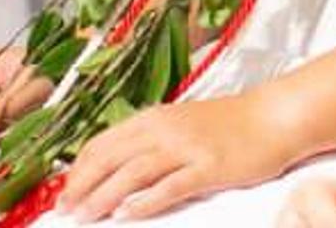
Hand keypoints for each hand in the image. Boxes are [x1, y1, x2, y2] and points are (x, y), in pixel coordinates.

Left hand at [58, 93, 289, 220]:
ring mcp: (188, 148)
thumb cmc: (229, 124)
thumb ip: (150, 141)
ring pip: (135, 172)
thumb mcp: (182, 124)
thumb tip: (112, 167)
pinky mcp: (209, 167)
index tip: (64, 192)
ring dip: (104, 196)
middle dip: (83, 185)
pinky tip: (127, 214)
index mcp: (157, 118)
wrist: (273, 118)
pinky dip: (145, 201)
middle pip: (113, 157)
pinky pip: (170, 186)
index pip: (105, 142)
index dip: (79, 169)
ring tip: (84, 217)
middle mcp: (167, 129)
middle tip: (63, 211)